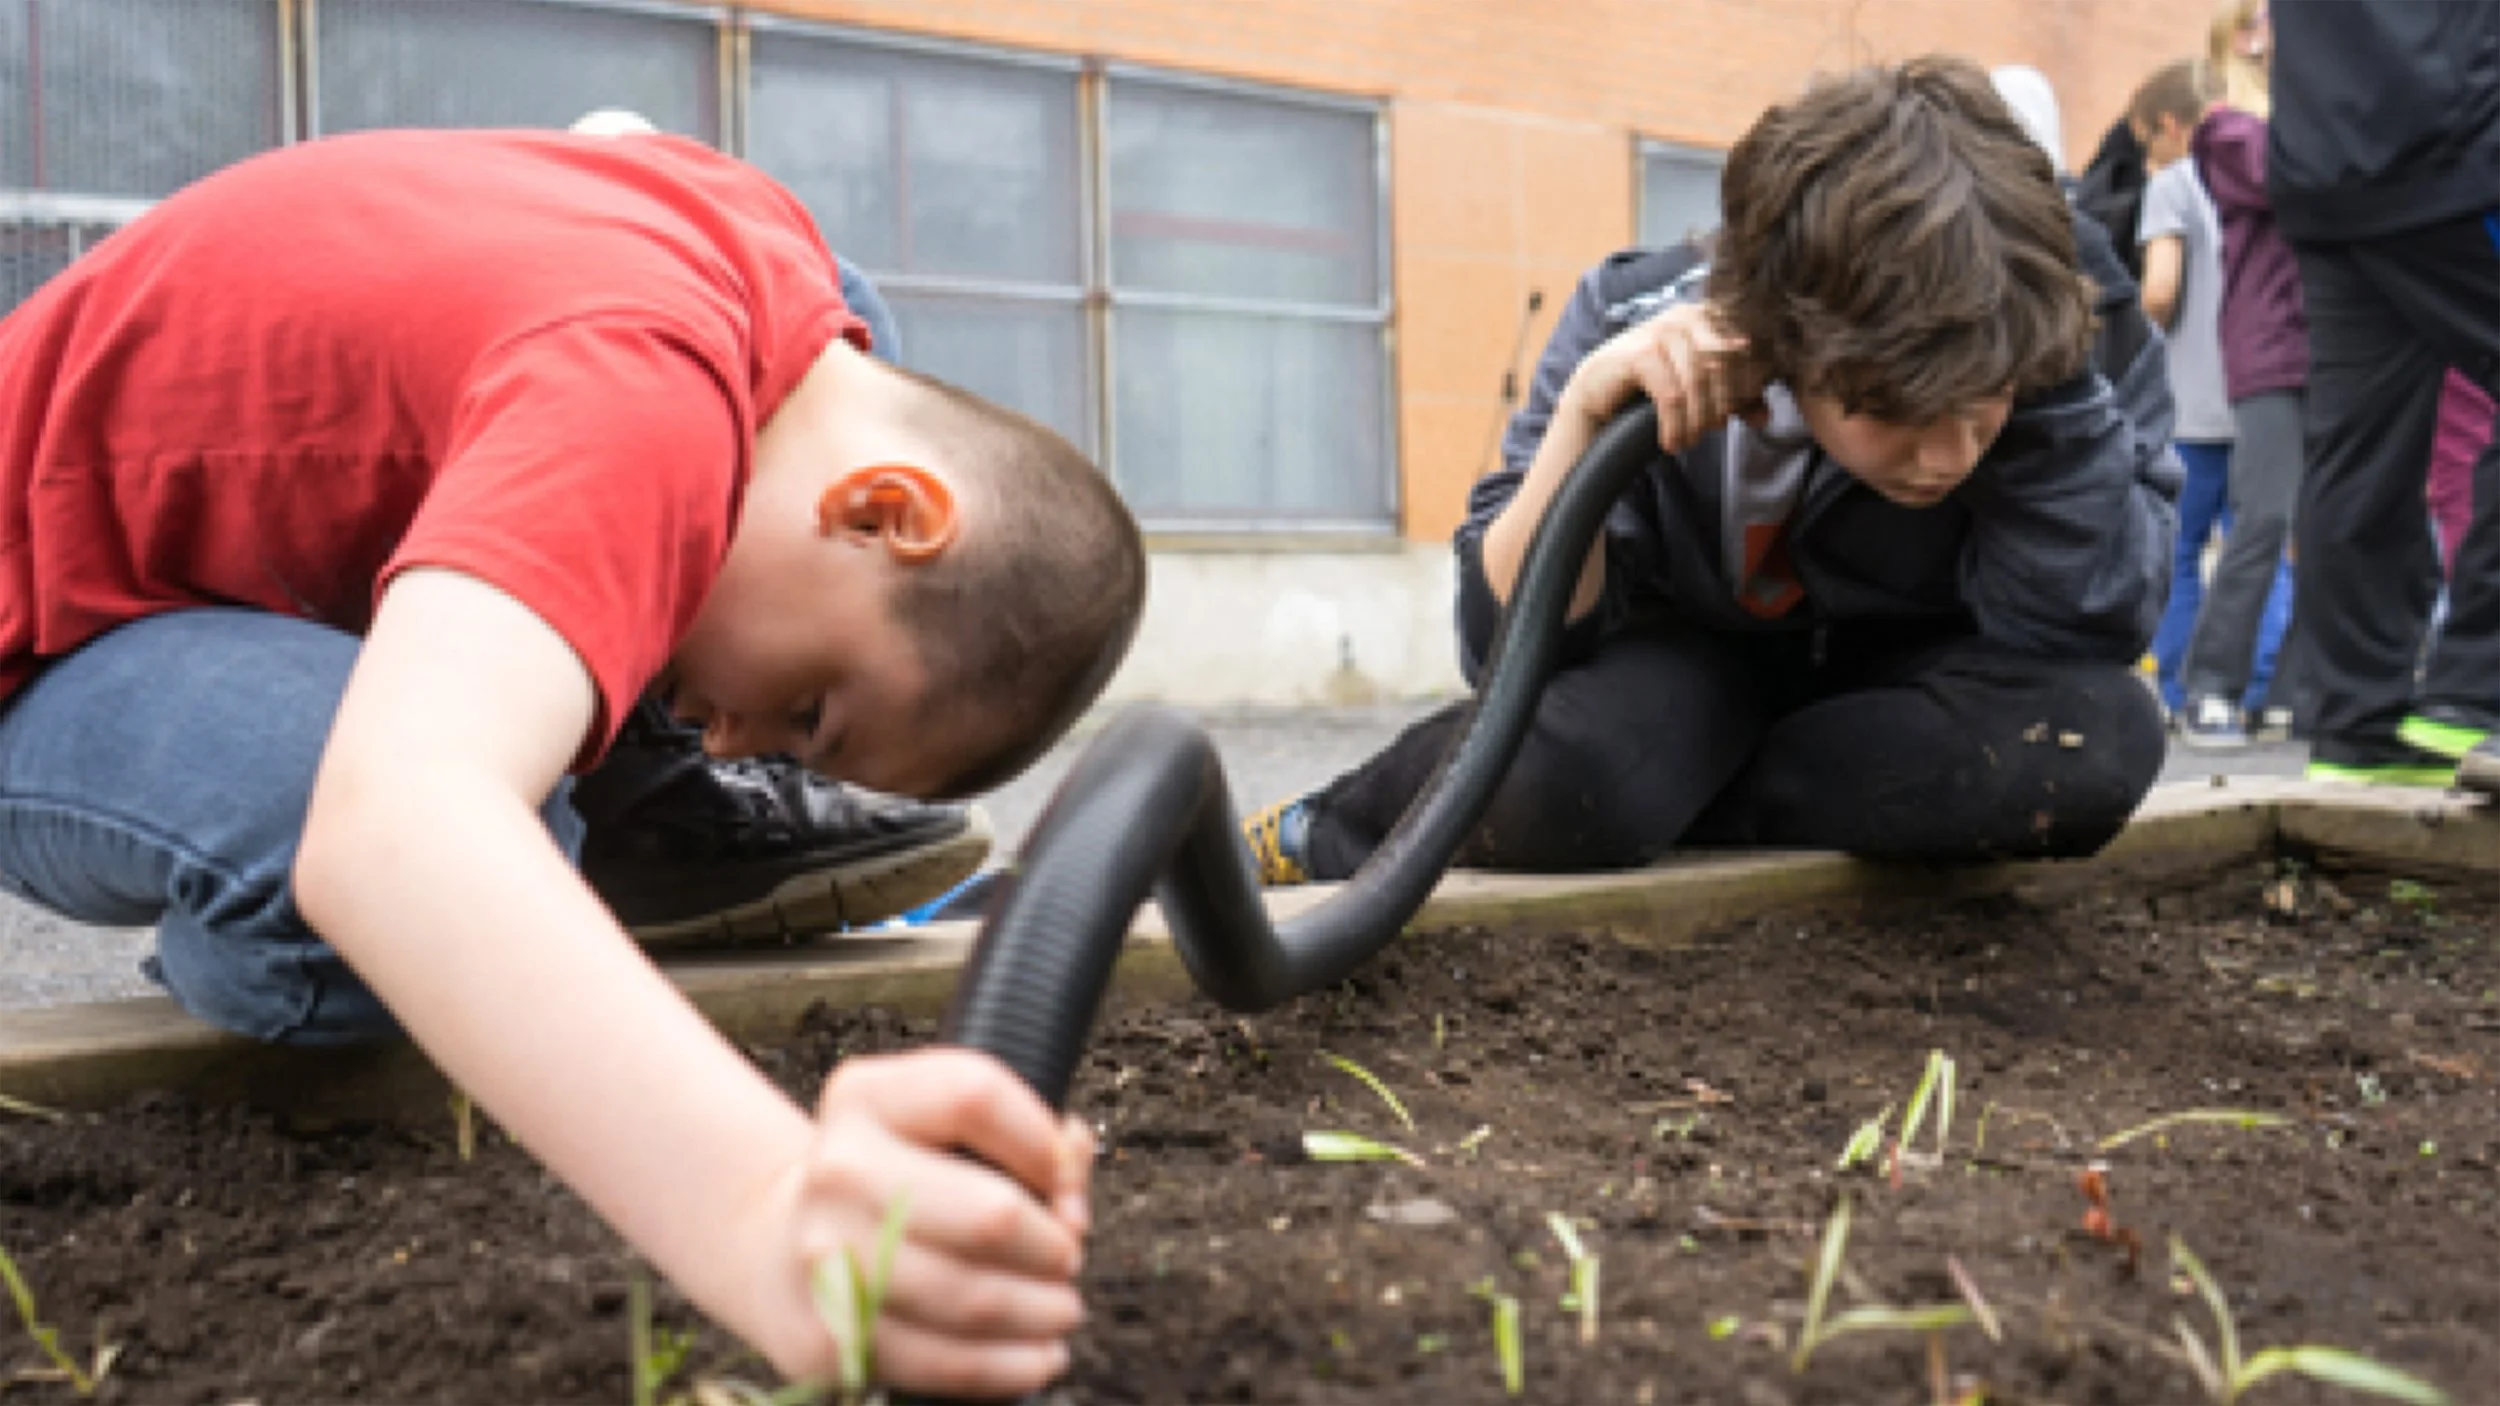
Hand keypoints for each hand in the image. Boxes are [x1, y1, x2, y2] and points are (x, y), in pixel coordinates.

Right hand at [784, 1048, 1094, 1398]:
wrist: (783, 1241)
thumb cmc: (896, 1179)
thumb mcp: (943, 1127)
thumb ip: (1031, 1136)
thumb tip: (1072, 1207)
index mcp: (867, 1097)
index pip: (977, 1097)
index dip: (1045, 1144)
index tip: (1067, 1184)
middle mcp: (839, 1167)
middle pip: (991, 1214)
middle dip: (1053, 1247)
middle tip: (1068, 1260)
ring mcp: (825, 1254)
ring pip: (973, 1297)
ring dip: (1040, 1312)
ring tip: (1061, 1310)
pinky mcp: (827, 1334)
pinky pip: (941, 1362)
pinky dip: (1007, 1366)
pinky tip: (1037, 1357)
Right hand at [1557, 300, 1763, 456]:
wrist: (1597, 393)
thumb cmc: (1652, 387)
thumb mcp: (1701, 391)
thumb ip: (1734, 398)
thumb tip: (1764, 416)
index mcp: (1708, 315)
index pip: (1747, 347)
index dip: (1749, 383)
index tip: (1742, 411)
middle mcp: (1686, 315)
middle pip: (1726, 364)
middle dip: (1724, 403)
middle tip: (1714, 428)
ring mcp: (1661, 331)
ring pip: (1700, 380)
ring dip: (1699, 419)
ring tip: (1691, 440)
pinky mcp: (1640, 354)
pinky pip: (1672, 395)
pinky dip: (1675, 425)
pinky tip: (1671, 442)